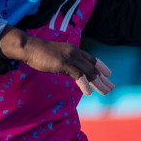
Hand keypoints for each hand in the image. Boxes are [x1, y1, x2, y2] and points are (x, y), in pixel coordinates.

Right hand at [0, 28, 114, 94]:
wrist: (30, 47)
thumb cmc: (40, 53)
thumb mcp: (58, 57)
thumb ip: (68, 63)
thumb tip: (74, 72)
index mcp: (74, 50)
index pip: (92, 59)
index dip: (101, 67)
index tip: (108, 74)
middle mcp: (75, 53)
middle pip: (93, 67)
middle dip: (103, 79)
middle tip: (111, 88)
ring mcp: (70, 58)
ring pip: (89, 72)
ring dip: (98, 83)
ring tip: (105, 92)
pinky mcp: (64, 64)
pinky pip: (78, 75)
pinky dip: (85, 84)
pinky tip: (89, 92)